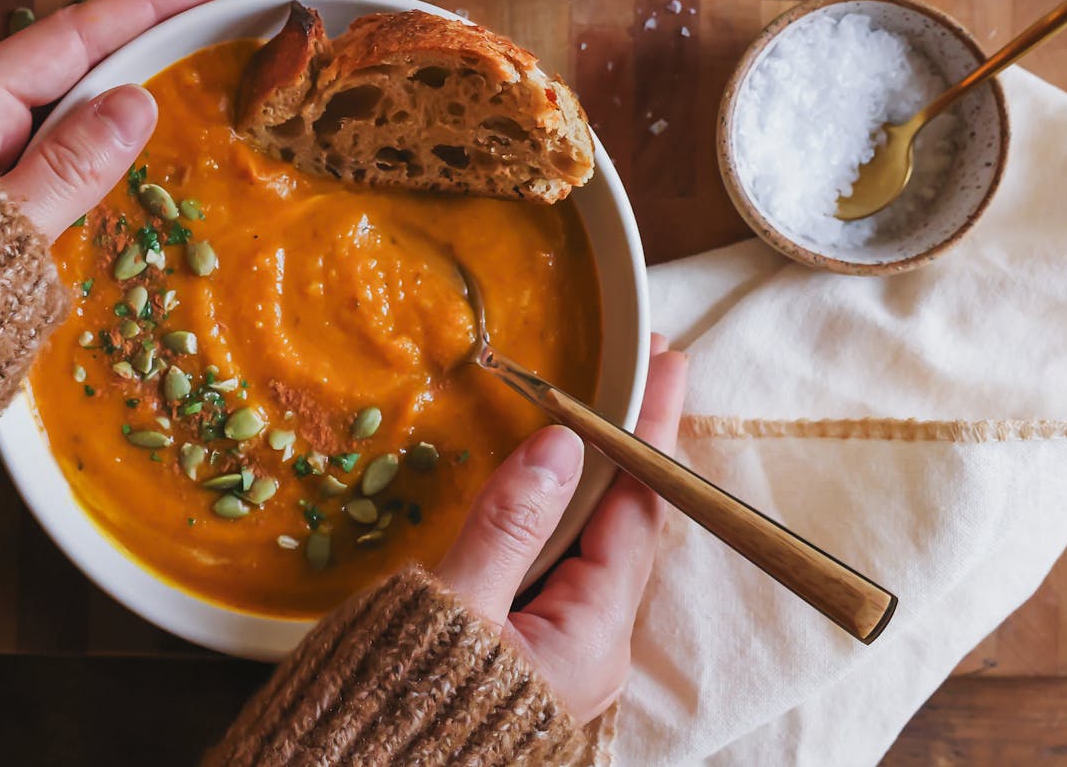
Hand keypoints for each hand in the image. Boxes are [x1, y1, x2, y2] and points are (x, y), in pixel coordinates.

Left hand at [0, 0, 234, 239]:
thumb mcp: (4, 231)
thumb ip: (70, 167)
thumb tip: (138, 99)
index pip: (74, 36)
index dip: (149, 5)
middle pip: (65, 62)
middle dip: (139, 39)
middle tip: (212, 24)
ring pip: (55, 109)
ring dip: (118, 94)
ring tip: (184, 80)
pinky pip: (40, 152)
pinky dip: (90, 145)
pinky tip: (125, 154)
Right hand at [434, 333, 686, 721]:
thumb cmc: (398, 704)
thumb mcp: (453, 608)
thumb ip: (508, 527)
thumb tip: (560, 445)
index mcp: (589, 639)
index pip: (638, 512)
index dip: (650, 432)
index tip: (667, 363)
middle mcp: (590, 647)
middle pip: (624, 523)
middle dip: (631, 442)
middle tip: (639, 365)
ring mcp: (559, 651)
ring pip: (589, 542)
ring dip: (593, 471)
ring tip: (599, 403)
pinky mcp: (524, 650)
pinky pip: (554, 563)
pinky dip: (556, 508)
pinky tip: (547, 474)